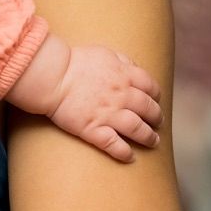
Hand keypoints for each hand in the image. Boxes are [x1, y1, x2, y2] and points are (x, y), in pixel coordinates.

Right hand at [49, 46, 163, 163]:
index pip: (151, 87)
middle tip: (158, 123)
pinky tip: (130, 157)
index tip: (156, 101)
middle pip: (148, 109)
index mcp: (124, 76)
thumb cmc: (75, 62)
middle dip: (156, 118)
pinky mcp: (93, 130)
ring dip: (148, 137)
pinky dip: (124, 152)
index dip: (156, 96)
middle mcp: (121, 96)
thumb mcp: (104, 53)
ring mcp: (108, 115)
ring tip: (153, 142)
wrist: (53, 76)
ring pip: (137, 129)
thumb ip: (122, 61)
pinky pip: (114, 145)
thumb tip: (134, 68)